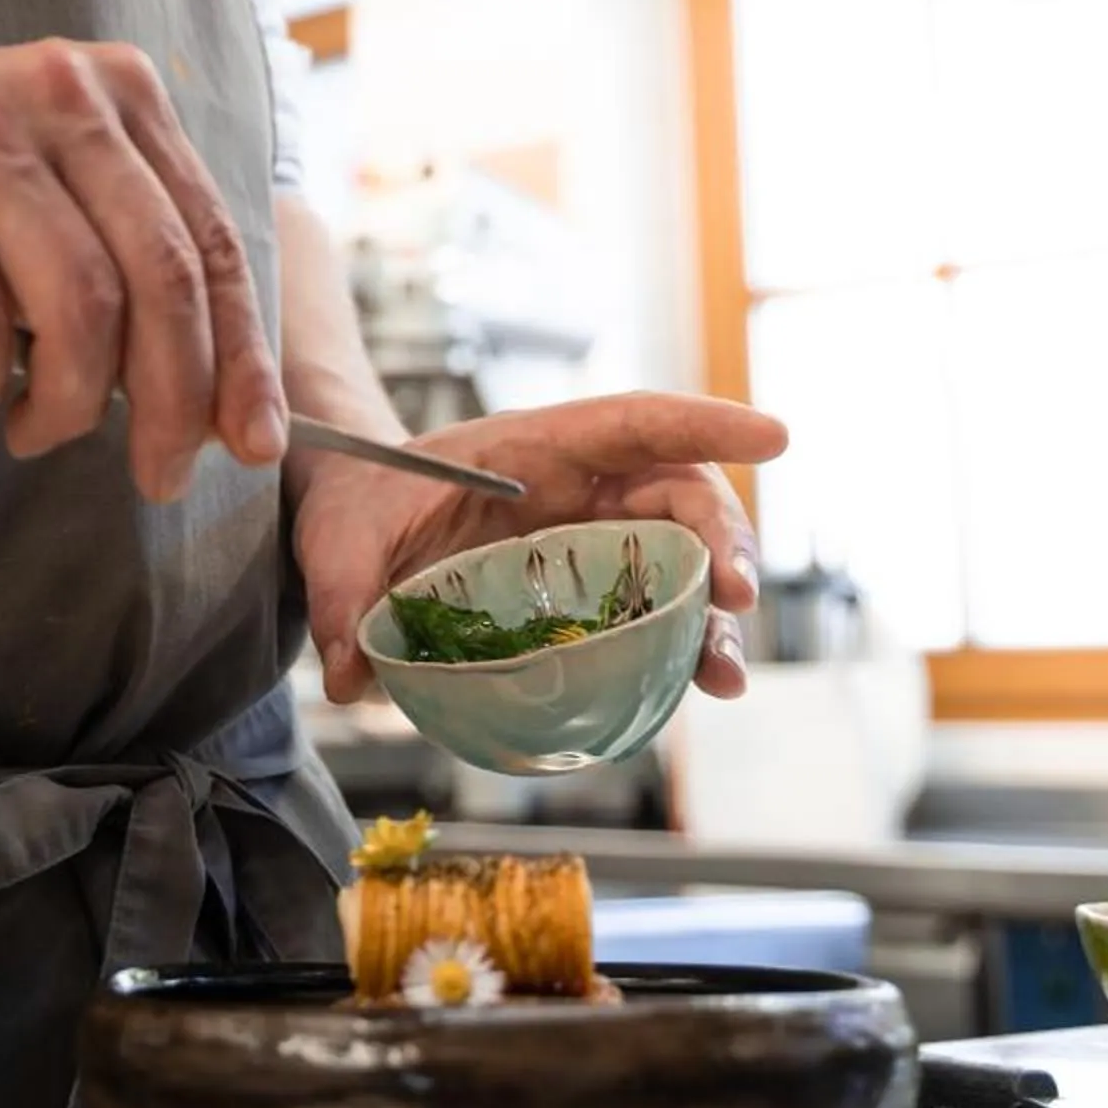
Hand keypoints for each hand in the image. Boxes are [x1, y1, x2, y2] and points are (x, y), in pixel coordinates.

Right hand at [0, 37, 280, 500]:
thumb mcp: (39, 174)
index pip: (210, 238)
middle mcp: (55, 91)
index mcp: (114, 87)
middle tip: (158, 475)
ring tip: (36, 433)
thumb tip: (214, 390)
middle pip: (161, 276)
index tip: (254, 442)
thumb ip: (122, 244)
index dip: (240, 354)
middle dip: (172, 401)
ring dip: (67, 403)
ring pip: (78, 305)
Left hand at [290, 392, 783, 705]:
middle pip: (677, 495)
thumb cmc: (355, 504)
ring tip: (726, 676)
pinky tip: (700, 687)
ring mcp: (590, 537)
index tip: (772, 436)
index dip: (703, 423)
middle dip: (721, 539)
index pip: (630, 421)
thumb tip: (351, 678)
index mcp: (531, 447)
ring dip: (714, 613)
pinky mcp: (587, 589)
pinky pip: (651, 609)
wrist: (351, 518)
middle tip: (736, 597)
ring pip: (679, 558)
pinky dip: (683, 645)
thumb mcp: (336, 541)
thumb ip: (342, 597)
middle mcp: (578, 486)